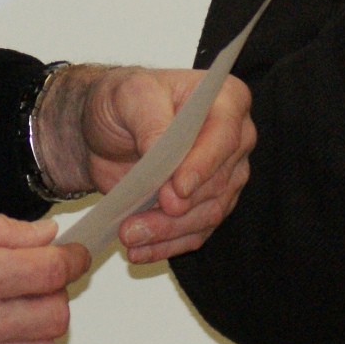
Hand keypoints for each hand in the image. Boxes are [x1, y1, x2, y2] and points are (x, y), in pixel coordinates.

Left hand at [35, 66, 255, 263]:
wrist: (109, 129)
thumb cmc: (126, 100)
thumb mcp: (130, 94)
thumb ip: (149, 119)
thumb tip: (160, 149)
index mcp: (227, 100)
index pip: (225, 136)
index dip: (203, 165)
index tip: (178, 188)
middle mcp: (235, 139)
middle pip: (219, 183)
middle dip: (179, 208)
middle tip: (139, 221)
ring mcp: (225, 176)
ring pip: (208, 213)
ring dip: (168, 230)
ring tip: (130, 234)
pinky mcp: (206, 205)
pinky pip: (196, 232)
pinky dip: (166, 244)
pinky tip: (139, 249)